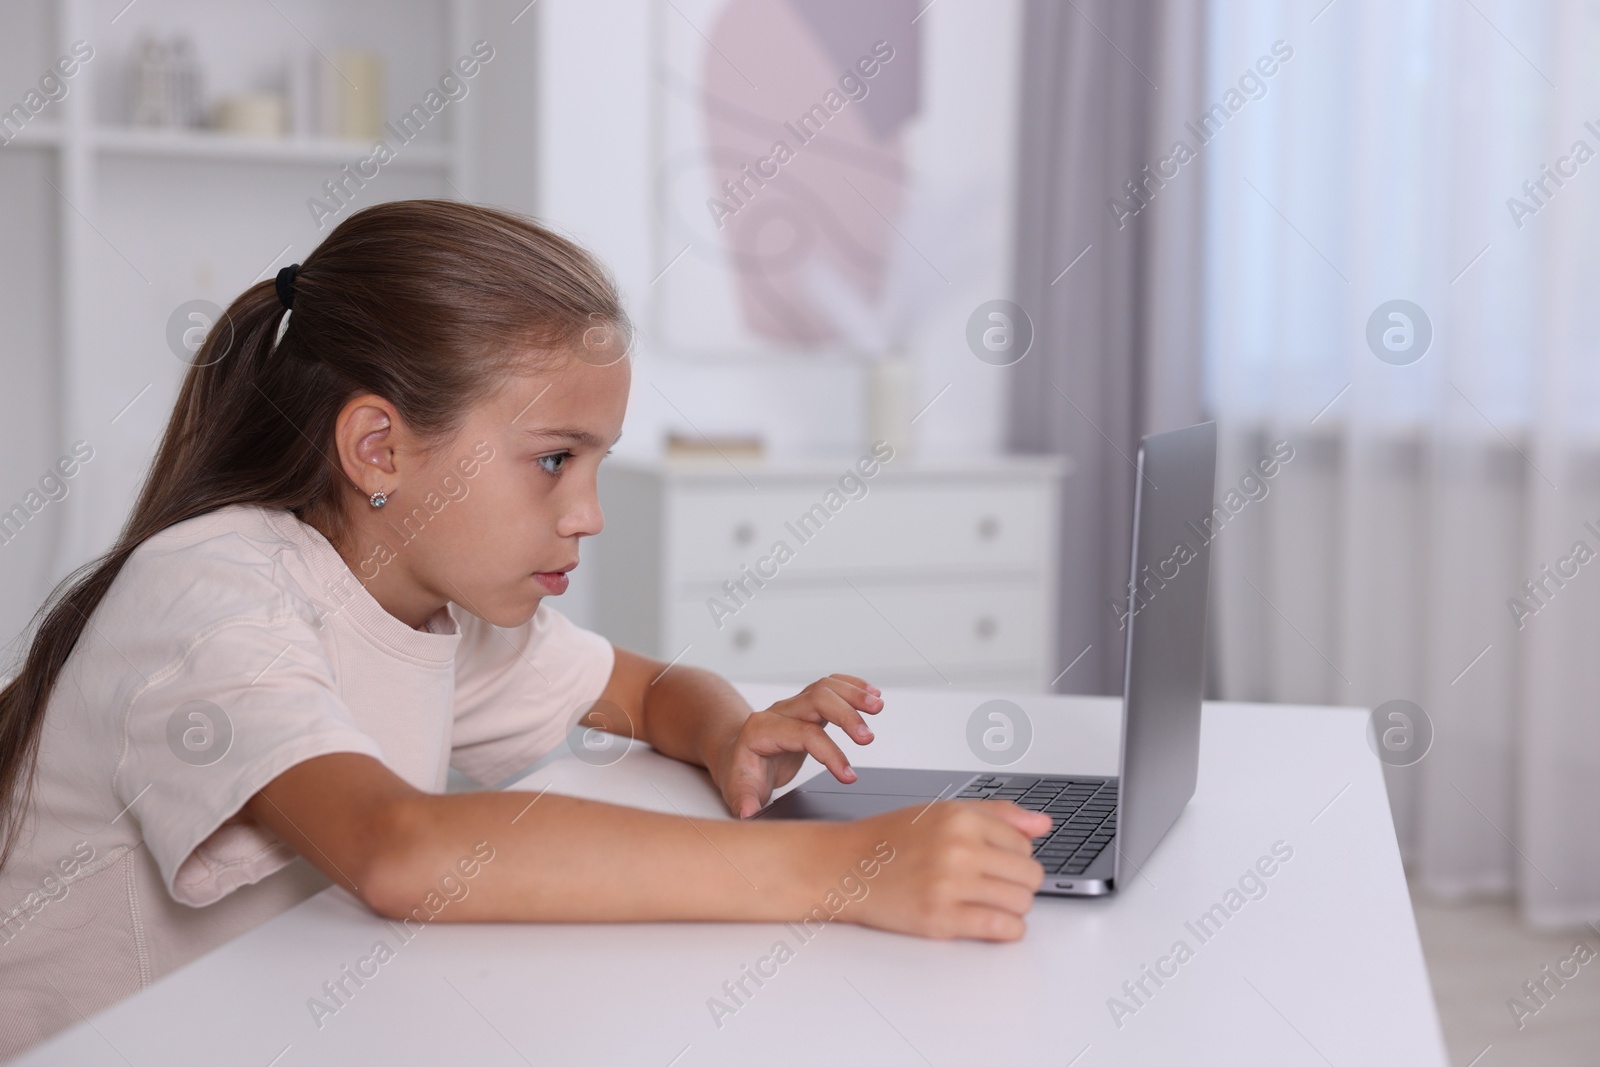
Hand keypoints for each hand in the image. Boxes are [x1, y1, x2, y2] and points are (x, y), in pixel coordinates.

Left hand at [711, 673, 883, 818]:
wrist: (734, 753)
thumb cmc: (739, 771)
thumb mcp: (737, 790)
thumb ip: (743, 800)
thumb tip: (749, 812)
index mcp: (762, 731)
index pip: (803, 734)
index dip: (829, 753)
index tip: (848, 775)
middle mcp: (779, 712)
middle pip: (817, 699)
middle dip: (846, 715)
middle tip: (868, 738)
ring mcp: (793, 706)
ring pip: (825, 687)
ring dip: (853, 694)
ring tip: (878, 705)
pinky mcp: (806, 707)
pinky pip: (829, 687)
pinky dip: (851, 686)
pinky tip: (870, 693)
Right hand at [833, 800, 1049, 940]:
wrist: (844, 866)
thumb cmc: (890, 840)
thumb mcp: (942, 813)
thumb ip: (997, 816)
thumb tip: (1042, 824)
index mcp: (961, 818)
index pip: (1024, 843)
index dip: (1014, 856)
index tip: (998, 863)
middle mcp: (958, 848)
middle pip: (1030, 874)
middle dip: (1019, 883)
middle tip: (995, 885)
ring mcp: (949, 884)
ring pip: (1021, 903)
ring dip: (1013, 908)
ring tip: (989, 903)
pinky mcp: (940, 919)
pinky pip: (1002, 929)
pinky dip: (1007, 930)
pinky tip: (992, 923)